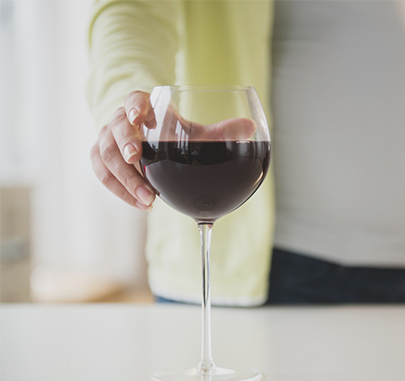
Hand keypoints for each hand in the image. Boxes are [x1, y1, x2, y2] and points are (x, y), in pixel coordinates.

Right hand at [90, 90, 255, 211]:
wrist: (155, 143)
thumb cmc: (178, 135)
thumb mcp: (197, 134)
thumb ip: (221, 132)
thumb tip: (250, 128)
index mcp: (144, 106)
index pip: (133, 99)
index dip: (133, 107)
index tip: (139, 117)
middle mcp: (121, 120)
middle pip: (114, 129)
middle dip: (125, 145)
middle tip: (137, 160)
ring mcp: (108, 140)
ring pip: (104, 155)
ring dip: (124, 178)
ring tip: (147, 198)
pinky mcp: (102, 159)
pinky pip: (102, 174)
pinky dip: (119, 190)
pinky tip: (141, 204)